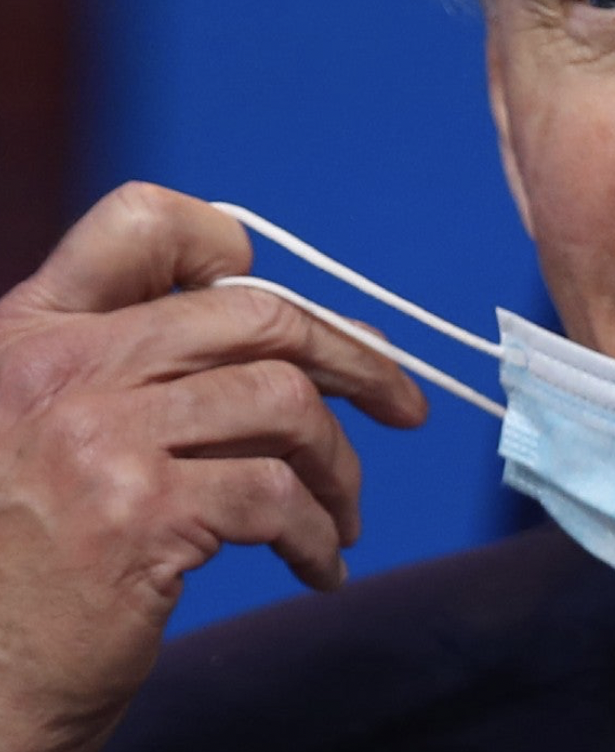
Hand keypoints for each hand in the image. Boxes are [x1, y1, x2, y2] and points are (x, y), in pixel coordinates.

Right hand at [0, 183, 426, 751]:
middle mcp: (55, 368)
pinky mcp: (138, 515)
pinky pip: (279, 497)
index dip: (229, 247)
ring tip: (344, 516)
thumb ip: (135, 372)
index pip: (140, 222)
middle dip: (352, 358)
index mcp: (28, 332)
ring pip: (285, 402)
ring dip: (339, 465)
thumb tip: (297, 338)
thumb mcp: (43, 433)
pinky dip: (320, 535)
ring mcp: (95, 438)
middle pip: (254, 314)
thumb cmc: (22, 566)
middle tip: (401, 404)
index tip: (290, 311)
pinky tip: (321, 566)